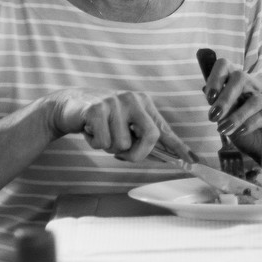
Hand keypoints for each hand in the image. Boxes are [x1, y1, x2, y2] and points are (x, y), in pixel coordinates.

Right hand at [47, 88, 191, 162]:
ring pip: (123, 144)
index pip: (165, 129)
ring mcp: (115, 102)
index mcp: (143, 103)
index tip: (193, 161)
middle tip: (122, 153)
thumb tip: (164, 156)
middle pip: (150, 137)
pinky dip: (95, 143)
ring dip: (109, 147)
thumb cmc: (101, 119)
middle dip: (137, 154)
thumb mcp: (124, 124)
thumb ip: (142, 137)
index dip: (179, 147)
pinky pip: (104, 142)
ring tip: (101, 133)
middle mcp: (133, 100)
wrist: (68, 105)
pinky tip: (90, 131)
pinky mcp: (96, 109)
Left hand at [202, 57, 261, 157]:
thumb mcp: (228, 119)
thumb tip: (205, 90)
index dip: (215, 78)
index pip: (226, 66)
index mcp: (240, 83)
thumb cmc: (247, 132)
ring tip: (224, 130)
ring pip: (254, 99)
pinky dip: (251, 123)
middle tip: (213, 117)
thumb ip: (220, 106)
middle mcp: (256, 83)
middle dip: (225, 98)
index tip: (209, 97)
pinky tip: (240, 131)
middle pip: (240, 78)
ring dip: (236, 116)